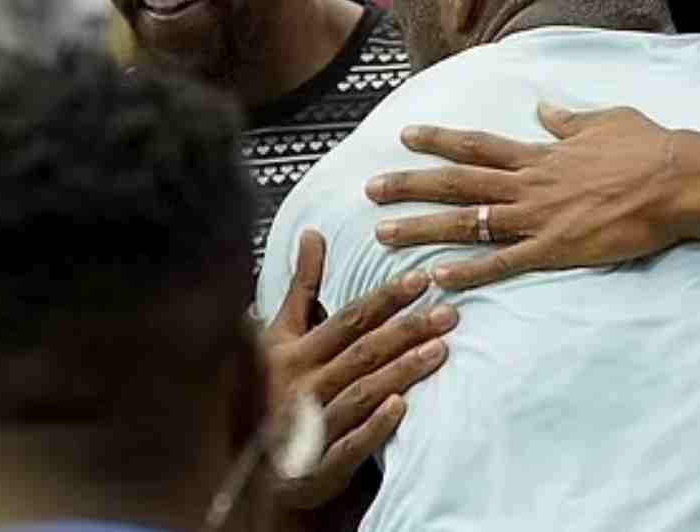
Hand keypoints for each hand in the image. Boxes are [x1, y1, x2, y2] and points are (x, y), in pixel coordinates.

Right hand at [263, 231, 455, 509]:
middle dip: (407, 330)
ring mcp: (310, 426)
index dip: (385, 298)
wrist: (250, 464)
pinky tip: (403, 407)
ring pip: (362, 392)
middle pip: (363, 352)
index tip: (421, 278)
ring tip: (441, 350)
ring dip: (401, 371)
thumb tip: (314, 233)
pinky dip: (375, 425)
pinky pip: (349, 443)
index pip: (348, 319)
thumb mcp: (280, 334)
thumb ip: (303, 287)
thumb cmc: (272, 386)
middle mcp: (302, 385)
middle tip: (449, 312)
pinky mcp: (319, 465)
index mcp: (294, 352)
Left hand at [367, 103, 699, 289]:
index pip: (478, 146)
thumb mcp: (604, 120)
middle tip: (370, 190)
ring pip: (469, 222)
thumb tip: (545, 109)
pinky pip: (504, 263)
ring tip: (383, 235)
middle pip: (458, 183)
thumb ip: (568, 120)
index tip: (405, 136)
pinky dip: (470, 271)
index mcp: (541, 153)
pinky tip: (438, 278)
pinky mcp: (556, 250)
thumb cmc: (648, 147)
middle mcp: (530, 184)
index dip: (439, 141)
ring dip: (423, 228)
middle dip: (411, 185)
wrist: (678, 180)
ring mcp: (540, 218)